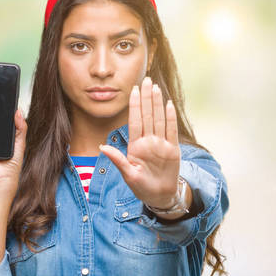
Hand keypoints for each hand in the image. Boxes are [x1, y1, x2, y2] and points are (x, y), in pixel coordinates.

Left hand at [100, 77, 180, 208]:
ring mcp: (161, 144)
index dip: (134, 105)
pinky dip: (170, 118)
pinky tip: (169, 104)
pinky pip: (171, 130)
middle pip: (147, 115)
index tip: (133, 90)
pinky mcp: (173, 149)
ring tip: (156, 87)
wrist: (160, 196)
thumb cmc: (142, 186)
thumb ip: (118, 160)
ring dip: (157, 103)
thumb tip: (102, 147)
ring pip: (159, 119)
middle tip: (146, 79)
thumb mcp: (128, 175)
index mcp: (135, 146)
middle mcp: (148, 141)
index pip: (134, 121)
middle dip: (146, 97)